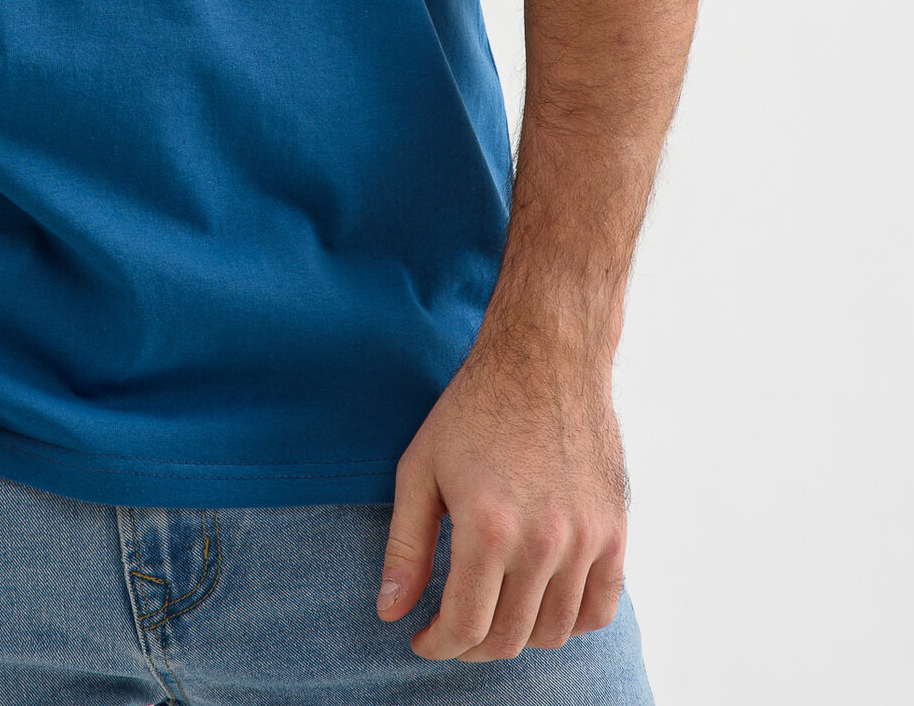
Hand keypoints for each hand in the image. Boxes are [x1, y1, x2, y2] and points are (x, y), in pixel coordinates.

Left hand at [375, 330, 628, 660]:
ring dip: (518, 636)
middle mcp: (543, 542)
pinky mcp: (615, 531)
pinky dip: (570, 621)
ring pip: (555, 631)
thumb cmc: (474, 407)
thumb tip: (389, 611)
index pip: (465, 626)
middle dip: (472, 646)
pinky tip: (539, 603)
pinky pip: (599, 609)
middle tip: (452, 630)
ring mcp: (586, 540)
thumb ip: (405, 545)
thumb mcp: (420, 468)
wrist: (544, 358)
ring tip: (492, 614)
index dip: (438, 644)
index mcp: (488, 528)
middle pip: (510, 637)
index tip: (422, 639)